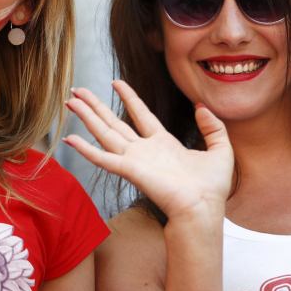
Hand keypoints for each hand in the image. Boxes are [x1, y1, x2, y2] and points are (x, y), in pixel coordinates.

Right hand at [64, 82, 233, 222]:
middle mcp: (145, 151)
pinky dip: (85, 149)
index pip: (141, 114)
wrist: (204, 208)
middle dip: (95, 106)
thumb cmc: (213, 187)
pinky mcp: (130, 170)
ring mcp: (135, 160)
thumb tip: (201, 106)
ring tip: (70, 100)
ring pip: (105, 133)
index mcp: (164, 144)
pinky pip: (103, 158)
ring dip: (86, 117)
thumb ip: (213, 126)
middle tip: (77, 90)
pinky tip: (70, 138)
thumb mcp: (220, 149)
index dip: (128, 97)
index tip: (116, 82)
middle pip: (114, 122)